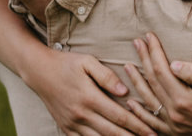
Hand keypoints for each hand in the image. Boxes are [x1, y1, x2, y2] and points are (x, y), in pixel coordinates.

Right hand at [24, 47, 156, 135]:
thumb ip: (106, 76)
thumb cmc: (66, 64)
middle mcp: (81, 114)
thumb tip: (125, 92)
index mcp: (89, 97)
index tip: (152, 132)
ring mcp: (72, 123)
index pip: (119, 116)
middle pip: (112, 132)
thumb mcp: (87, 62)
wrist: (39, 72)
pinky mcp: (66, 128)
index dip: (137, 125)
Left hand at [125, 33, 191, 135]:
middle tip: (136, 42)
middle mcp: (174, 114)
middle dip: (143, 60)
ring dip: (137, 82)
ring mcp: (173, 125)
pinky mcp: (176, 132)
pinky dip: (140, 112)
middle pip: (153, 82)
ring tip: (128, 66)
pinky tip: (132, 103)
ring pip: (149, 100)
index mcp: (184, 100)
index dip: (154, 51)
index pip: (162, 70)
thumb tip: (172, 64)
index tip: (148, 36)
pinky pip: (152, 122)